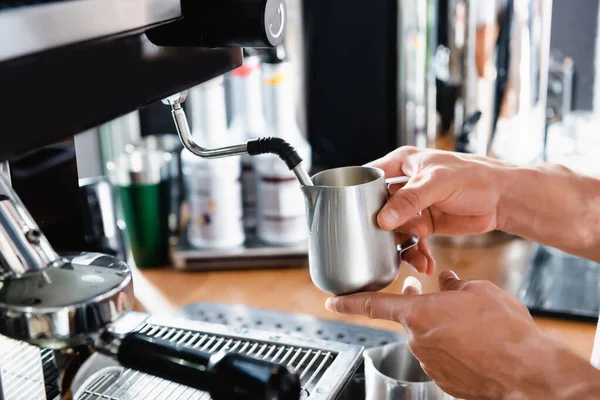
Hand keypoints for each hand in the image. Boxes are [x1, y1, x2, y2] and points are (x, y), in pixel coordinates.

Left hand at [325, 271, 599, 398]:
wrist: (526, 372)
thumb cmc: (503, 330)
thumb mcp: (479, 292)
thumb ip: (455, 285)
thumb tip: (447, 280)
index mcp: (419, 314)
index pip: (372, 305)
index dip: (349, 302)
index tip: (332, 301)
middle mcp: (418, 340)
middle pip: (410, 318)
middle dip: (418, 305)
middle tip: (425, 289)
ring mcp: (430, 363)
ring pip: (429, 338)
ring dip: (441, 328)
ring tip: (471, 323)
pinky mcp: (444, 380)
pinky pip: (442, 357)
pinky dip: (452, 347)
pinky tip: (474, 343)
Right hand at [367, 147, 505, 274]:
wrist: (504, 198)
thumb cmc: (474, 177)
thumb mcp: (438, 183)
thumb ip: (410, 200)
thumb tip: (383, 219)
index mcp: (402, 163)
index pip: (370, 176)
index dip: (357, 192)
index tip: (348, 213)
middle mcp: (405, 185)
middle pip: (379, 207)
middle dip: (381, 229)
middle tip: (382, 245)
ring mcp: (415, 207)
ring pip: (395, 229)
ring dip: (401, 246)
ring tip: (415, 259)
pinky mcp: (426, 225)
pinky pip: (413, 242)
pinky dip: (417, 254)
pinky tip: (425, 264)